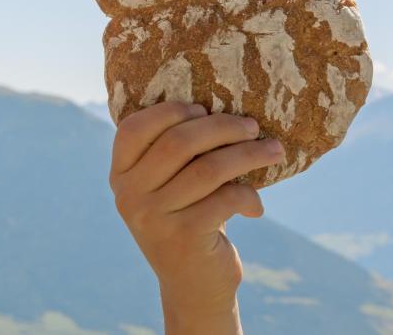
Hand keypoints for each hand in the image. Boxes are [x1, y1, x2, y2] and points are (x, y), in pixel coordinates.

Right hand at [109, 102, 283, 334]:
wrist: (192, 286)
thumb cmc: (186, 220)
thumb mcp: (166, 188)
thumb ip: (173, 154)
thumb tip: (218, 107)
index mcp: (120, 175)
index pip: (133, 128)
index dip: (169, 111)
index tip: (203, 110)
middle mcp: (129, 195)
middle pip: (178, 142)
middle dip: (222, 127)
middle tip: (252, 126)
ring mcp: (153, 218)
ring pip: (208, 169)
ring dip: (247, 155)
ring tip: (272, 150)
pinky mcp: (184, 237)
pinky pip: (226, 199)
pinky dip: (249, 196)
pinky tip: (257, 206)